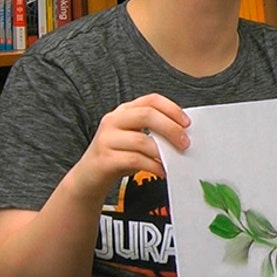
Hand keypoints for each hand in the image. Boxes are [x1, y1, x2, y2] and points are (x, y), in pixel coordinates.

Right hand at [70, 93, 190, 197]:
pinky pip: (135, 160)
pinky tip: (161, 172)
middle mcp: (113, 120)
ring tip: (173, 161)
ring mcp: (106, 139)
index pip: (151, 100)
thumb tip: (184, 136)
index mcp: (124, 111)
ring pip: (141, 140)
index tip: (187, 123)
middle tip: (185, 144)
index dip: (172, 109)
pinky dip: (153, 166)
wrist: (89, 177)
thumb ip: (155, 133)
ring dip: (162, 152)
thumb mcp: (136, 138)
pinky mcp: (105, 159)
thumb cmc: (119, 156)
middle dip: (170, 129)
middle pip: (147, 115)